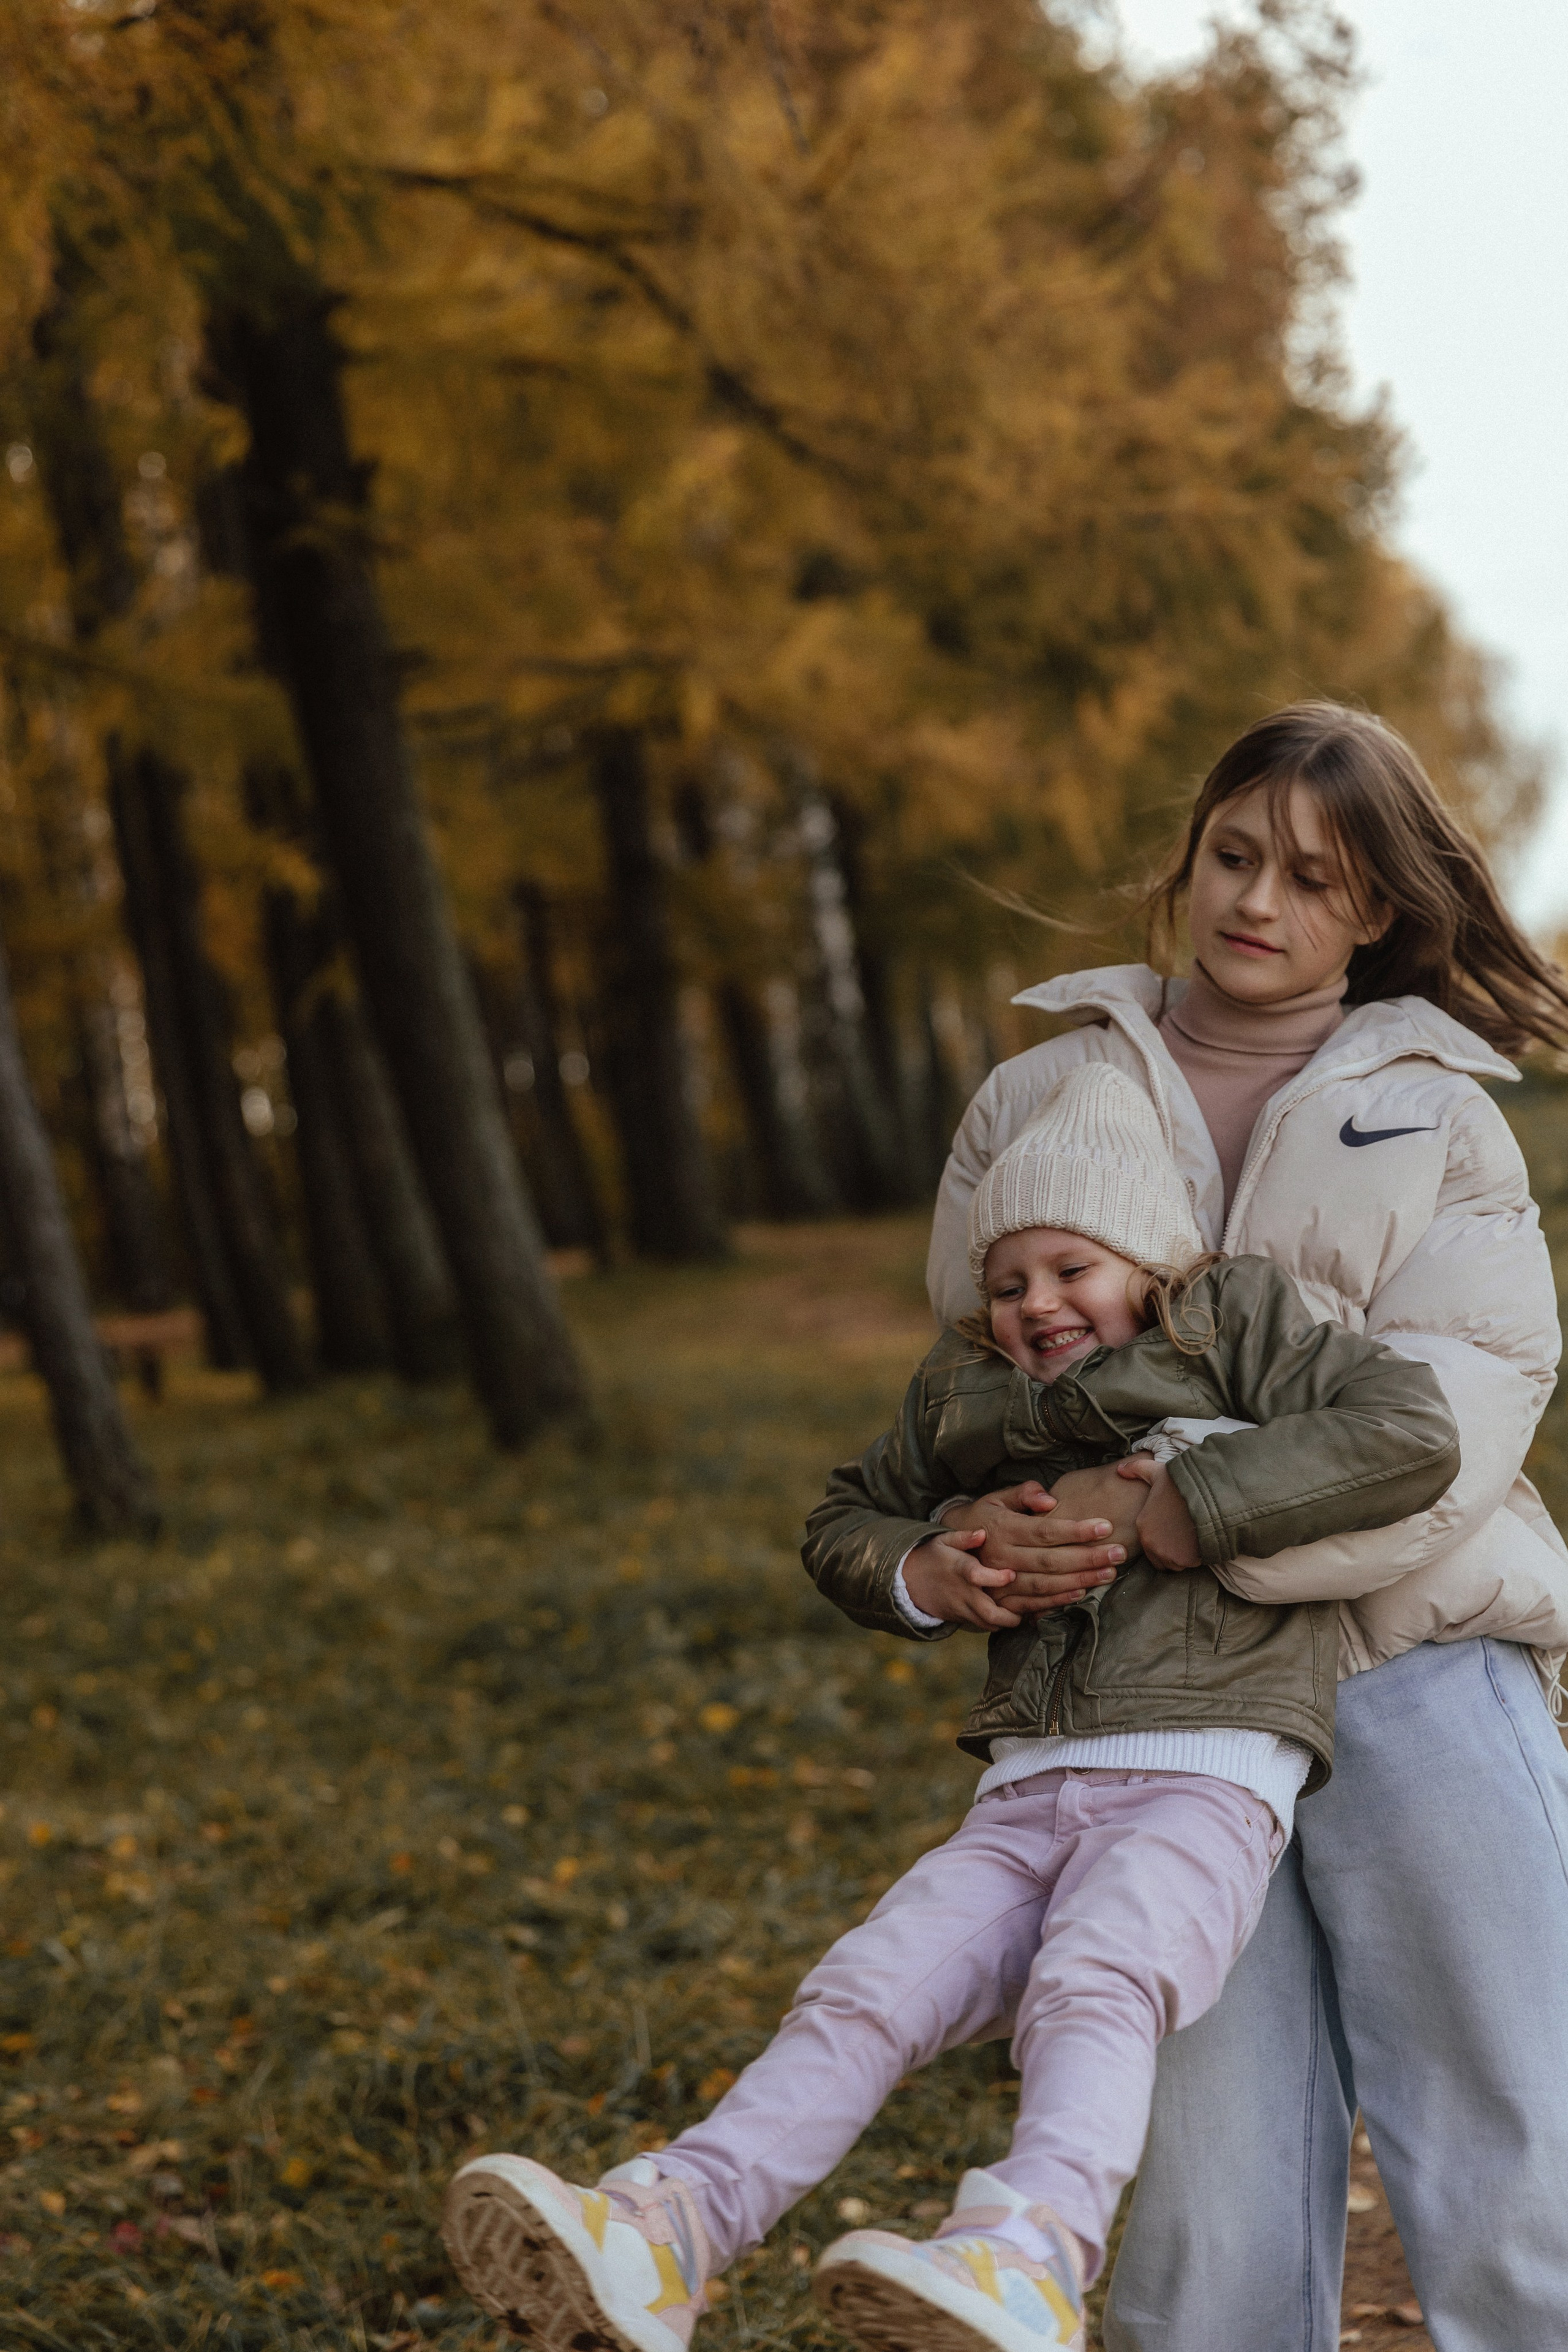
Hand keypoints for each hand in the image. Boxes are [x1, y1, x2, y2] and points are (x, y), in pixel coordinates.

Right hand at [901, 1530, 1025, 1629]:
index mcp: (959, 1570)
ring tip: (1024, 1612)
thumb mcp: (943, 1540)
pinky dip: (997, 1624)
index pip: (977, 1576)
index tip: (1012, 1574)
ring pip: (987, 1624)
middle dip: (1010, 1614)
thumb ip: (963, 1537)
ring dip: (1007, 1622)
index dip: (996, 1578)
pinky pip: (982, 1626)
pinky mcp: (961, 1618)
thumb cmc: (932, 1555)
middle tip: (1026, 1606)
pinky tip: (1012, 1616)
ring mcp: (962, 1608)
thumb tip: (982, 1532)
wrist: (909, 1580)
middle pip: (987, 1612)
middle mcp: (963, 1593)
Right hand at [938, 1477, 1124, 1614]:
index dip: (1076, 1529)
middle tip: (1119, 1552)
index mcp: (1002, 1528)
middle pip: (1050, 1560)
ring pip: (1045, 1584)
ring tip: (1109, 1573)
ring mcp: (999, 1582)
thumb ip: (1023, 1493)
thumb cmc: (981, 1519)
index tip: (1105, 1525)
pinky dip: (1058, 1601)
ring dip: (1080, 1579)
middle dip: (1088, 1557)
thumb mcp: (995, 1499)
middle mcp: (1000, 1557)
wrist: (946, 1553)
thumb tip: (1050, 1498)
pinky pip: (1033, 1604)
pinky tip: (1082, 1592)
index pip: (1045, 1530)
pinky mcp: (1000, 1601)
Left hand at [1116, 1456, 1202, 1570]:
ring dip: (1183, 1556)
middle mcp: (1150, 1544)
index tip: (1176, 1529)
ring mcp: (1167, 1554)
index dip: (1164, 1538)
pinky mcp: (1184, 1561)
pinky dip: (1196, 1559)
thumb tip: (1119, 1470)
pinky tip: (1202, 1542)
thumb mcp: (1157, 1471)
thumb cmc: (1182, 1483)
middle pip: (1160, 1558)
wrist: (1208, 1495)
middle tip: (1185, 1536)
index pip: (1150, 1544)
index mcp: (1143, 1526)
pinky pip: (1189, 1566)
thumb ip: (1137, 1469)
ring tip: (1194, 1539)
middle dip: (1172, 1551)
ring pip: (1175, 1564)